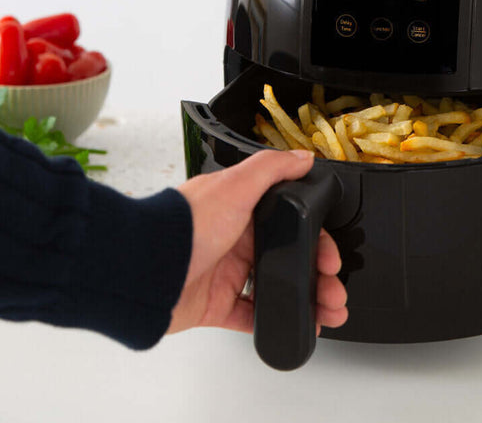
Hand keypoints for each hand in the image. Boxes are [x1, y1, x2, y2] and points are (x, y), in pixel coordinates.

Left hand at [166, 149, 347, 335]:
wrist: (146, 270)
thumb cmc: (184, 225)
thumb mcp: (233, 185)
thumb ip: (271, 169)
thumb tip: (302, 157)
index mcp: (241, 209)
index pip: (291, 223)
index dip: (317, 240)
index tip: (331, 257)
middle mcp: (235, 240)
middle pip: (288, 257)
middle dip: (318, 275)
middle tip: (335, 289)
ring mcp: (226, 274)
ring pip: (276, 287)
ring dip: (305, 298)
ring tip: (327, 311)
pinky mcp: (215, 305)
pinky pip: (251, 316)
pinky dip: (275, 321)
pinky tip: (295, 324)